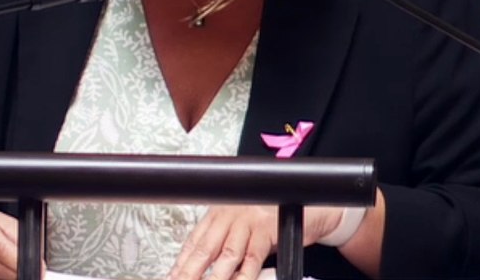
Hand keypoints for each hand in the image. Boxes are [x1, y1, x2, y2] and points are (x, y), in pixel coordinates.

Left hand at [166, 205, 344, 279]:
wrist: (306, 206)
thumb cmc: (270, 221)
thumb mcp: (242, 229)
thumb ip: (225, 246)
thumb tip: (203, 270)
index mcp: (219, 212)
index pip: (194, 241)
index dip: (181, 263)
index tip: (173, 278)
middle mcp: (230, 214)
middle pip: (204, 248)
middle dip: (190, 272)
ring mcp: (248, 221)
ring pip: (226, 255)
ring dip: (215, 277)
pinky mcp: (267, 229)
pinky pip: (252, 258)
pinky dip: (243, 275)